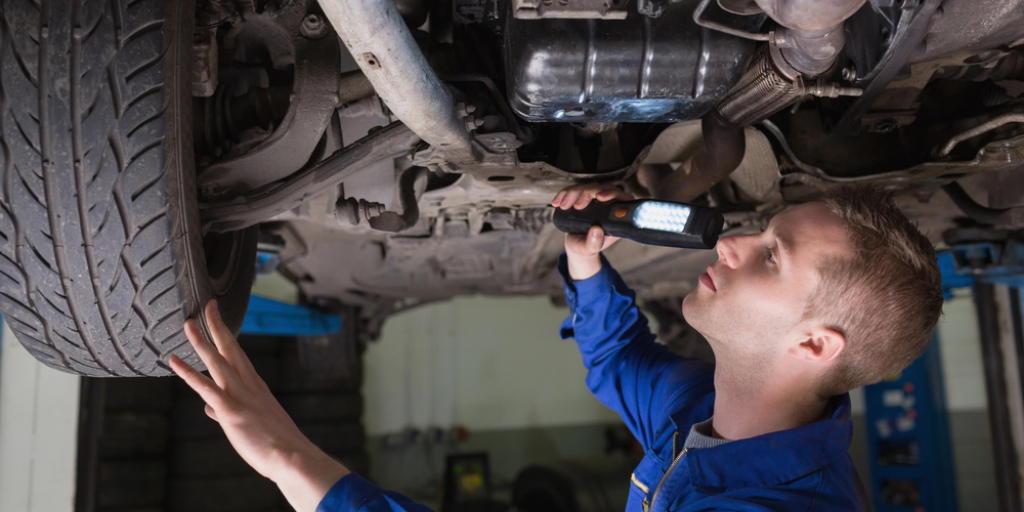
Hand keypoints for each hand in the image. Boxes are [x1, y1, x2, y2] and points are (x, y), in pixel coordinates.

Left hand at [170, 300, 348, 511]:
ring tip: (187, 324)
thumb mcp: (255, 423)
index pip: (238, 354)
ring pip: (217, 362)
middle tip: (207, 306)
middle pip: (231, 349)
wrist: (292, 458)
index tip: (218, 317)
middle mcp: (249, 386)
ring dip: (201, 341)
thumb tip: (210, 409)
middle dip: (217, 326)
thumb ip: (229, 412)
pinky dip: (188, 373)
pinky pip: (206, 388)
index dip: (226, 335)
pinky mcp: (232, 412)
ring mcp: (240, 397)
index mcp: (256, 387)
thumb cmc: (276, 445)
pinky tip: (174, 361)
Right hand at [551, 183, 634, 280]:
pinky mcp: (584, 197)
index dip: (613, 193)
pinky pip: (576, 189)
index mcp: (616, 217)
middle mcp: (608, 205)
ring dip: (574, 192)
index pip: (622, 199)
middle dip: (587, 193)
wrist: (575, 244)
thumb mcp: (589, 249)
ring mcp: (596, 200)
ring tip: (563, 206)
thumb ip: (594, 244)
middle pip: (603, 188)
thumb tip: (596, 230)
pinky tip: (557, 201)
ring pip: (588, 186)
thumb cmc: (585, 247)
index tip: (599, 196)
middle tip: (576, 206)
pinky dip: (565, 193)